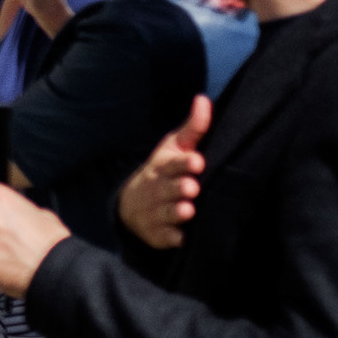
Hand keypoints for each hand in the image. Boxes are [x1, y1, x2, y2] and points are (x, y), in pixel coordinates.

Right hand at [119, 95, 210, 248]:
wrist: (134, 204)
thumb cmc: (164, 171)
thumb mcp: (174, 148)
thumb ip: (193, 128)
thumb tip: (203, 99)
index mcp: (162, 166)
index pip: (172, 163)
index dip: (183, 163)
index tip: (197, 162)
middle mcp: (156, 189)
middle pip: (166, 189)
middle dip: (178, 188)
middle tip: (192, 188)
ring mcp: (154, 212)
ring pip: (165, 212)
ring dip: (175, 212)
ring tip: (187, 210)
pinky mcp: (157, 234)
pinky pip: (164, 237)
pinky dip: (171, 238)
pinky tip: (181, 238)